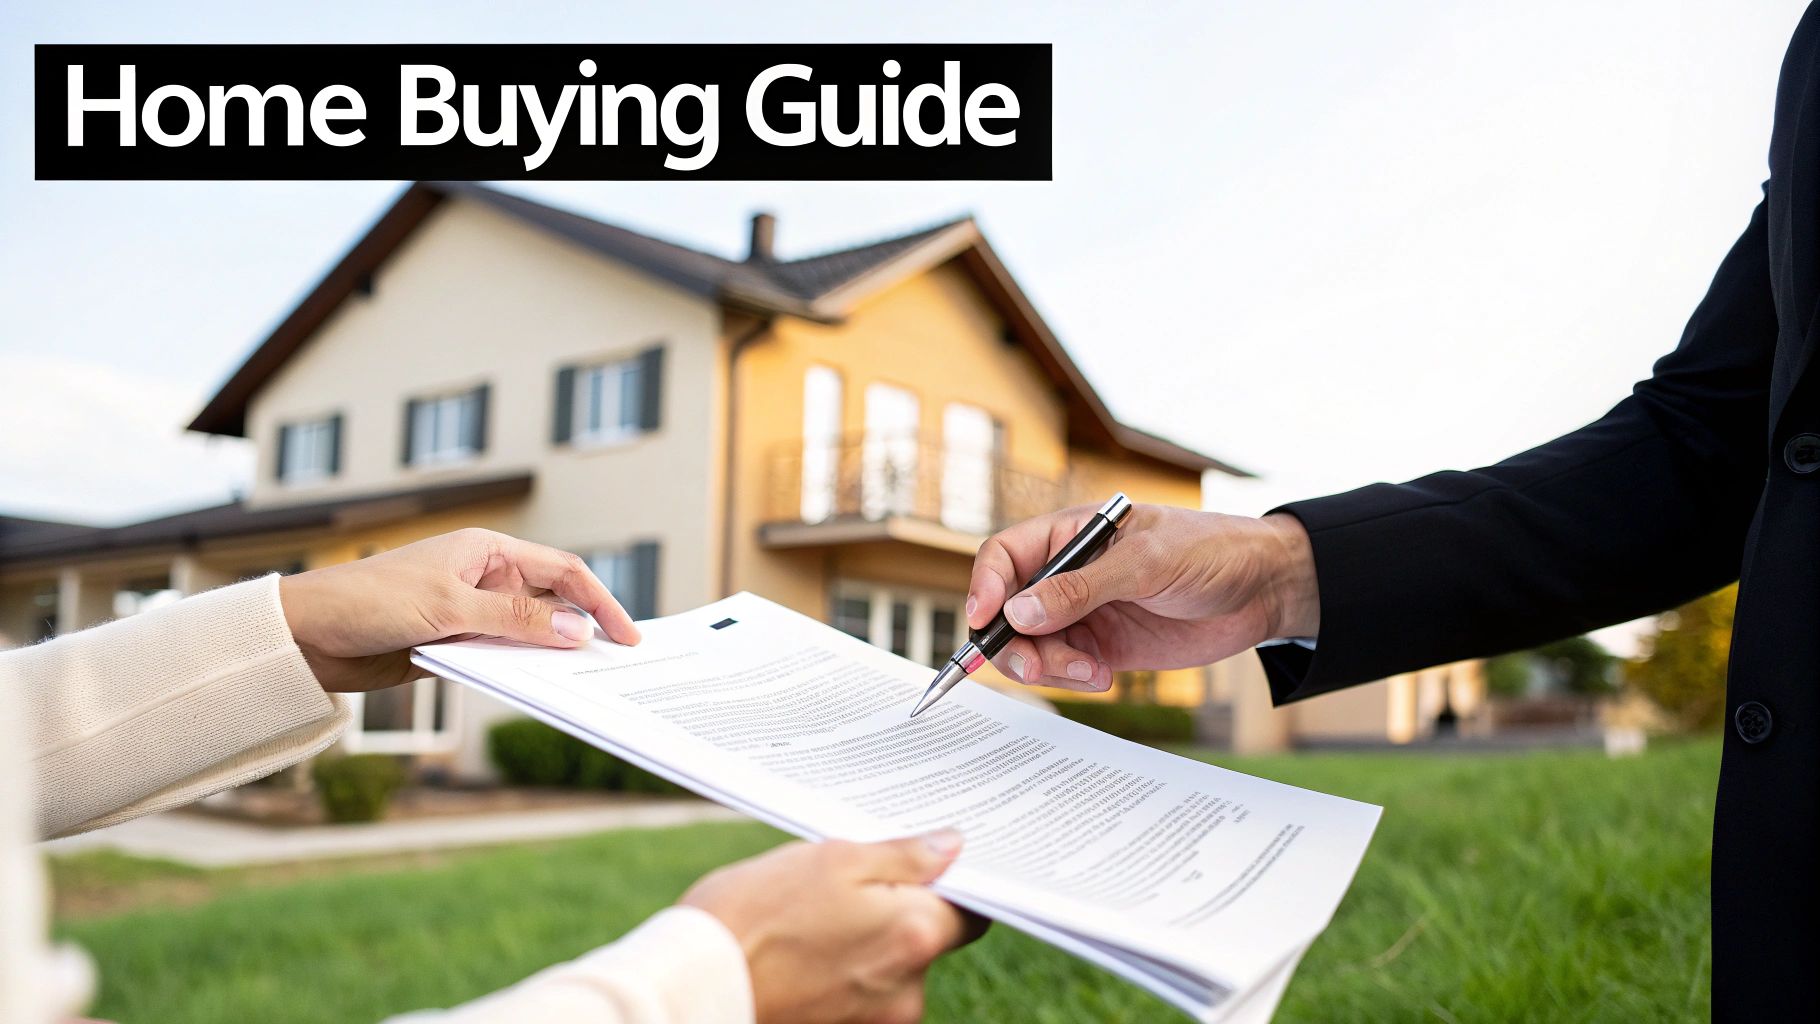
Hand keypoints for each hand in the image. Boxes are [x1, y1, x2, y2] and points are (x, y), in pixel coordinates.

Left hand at [278, 528, 639, 692]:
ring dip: (550, 655)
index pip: (562, 571)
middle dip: (583, 630)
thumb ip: (516, 620)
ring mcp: (469, 613)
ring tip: (583, 684)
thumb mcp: (450, 608)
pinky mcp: (452, 644)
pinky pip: (499, 657)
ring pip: (527, 634)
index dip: (599, 600)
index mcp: (487, 550)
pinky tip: (538, 688)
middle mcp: (483, 578)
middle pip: (551, 603)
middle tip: (615, 665)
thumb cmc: (369, 601)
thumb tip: (577, 632)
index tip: (625, 635)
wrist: (306, 635)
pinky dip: (520, 671)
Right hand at [681, 831, 982, 1023]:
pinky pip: (859, 1001)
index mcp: (916, 935)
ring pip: (889, 973)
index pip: (972, 911)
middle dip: (897, 914)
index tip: (932, 867)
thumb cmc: (755, 914)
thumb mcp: (830, 860)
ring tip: (808, 924)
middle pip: (926, 943)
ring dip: (865, 948)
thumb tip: (953, 846)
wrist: (693, 988)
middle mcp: (910, 992)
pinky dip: (840, 979)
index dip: (955, 886)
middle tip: (845, 887)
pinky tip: (799, 957)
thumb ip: (903, 856)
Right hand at [966, 504, 1318, 690]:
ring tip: (1093, 672)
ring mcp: (1083, 612)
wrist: (1263, 589)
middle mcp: (1068, 574)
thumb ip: (1080, 589)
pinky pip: (1064, 668)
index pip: (1004, 557)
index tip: (984, 622)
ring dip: (1049, 667)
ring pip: (1032, 647)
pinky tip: (1104, 676)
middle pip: (1007, 611)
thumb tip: (1018, 613)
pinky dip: (1073, 680)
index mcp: (1071, 535)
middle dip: (1013, 644)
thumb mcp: (1146, 563)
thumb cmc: (1210, 551)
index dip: (984, 588)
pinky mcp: (1103, 645)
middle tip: (1038, 667)